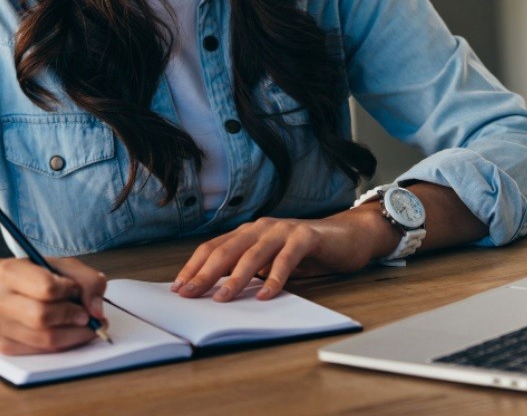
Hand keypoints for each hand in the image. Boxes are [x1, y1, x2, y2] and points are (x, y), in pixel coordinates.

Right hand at [0, 257, 107, 354]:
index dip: (69, 291)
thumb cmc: (31, 276)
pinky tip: (68, 333)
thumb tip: (97, 311)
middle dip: (73, 317)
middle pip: (43, 317)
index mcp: (8, 273)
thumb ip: (87, 280)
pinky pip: (40, 351)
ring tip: (84, 325)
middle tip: (87, 316)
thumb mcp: (60, 266)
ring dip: (74, 335)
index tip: (76, 290)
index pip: (46, 287)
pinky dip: (62, 344)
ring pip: (44, 339)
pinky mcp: (2, 345)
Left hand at [170, 209, 400, 301]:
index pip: (213, 248)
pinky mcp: (306, 237)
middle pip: (227, 250)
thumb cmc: (306, 252)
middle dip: (205, 274)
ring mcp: (283, 230)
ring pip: (252, 254)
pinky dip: (275, 278)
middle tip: (190, 294)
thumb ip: (249, 270)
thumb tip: (216, 291)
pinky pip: (286, 259)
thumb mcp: (271, 262)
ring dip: (235, 278)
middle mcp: (261, 227)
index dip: (194, 267)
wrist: (347, 236)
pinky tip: (266, 295)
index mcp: (248, 232)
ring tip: (222, 298)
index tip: (179, 288)